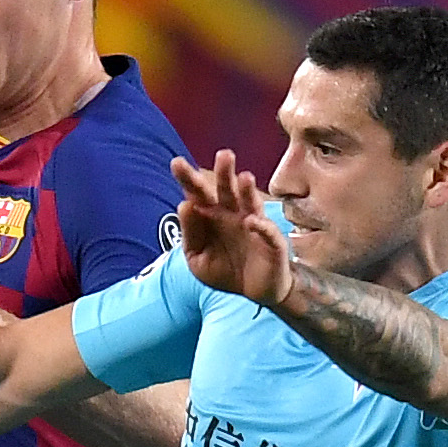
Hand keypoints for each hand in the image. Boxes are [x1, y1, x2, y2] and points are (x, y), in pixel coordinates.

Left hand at [168, 150, 292, 310]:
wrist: (254, 291)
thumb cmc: (225, 270)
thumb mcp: (198, 258)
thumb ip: (190, 234)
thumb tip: (184, 205)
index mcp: (211, 215)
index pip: (198, 194)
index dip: (188, 178)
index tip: (177, 163)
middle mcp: (232, 214)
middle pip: (225, 190)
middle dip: (224, 172)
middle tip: (224, 154)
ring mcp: (253, 225)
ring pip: (249, 203)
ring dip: (247, 191)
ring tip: (244, 177)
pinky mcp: (271, 242)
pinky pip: (267, 232)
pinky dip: (261, 227)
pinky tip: (252, 223)